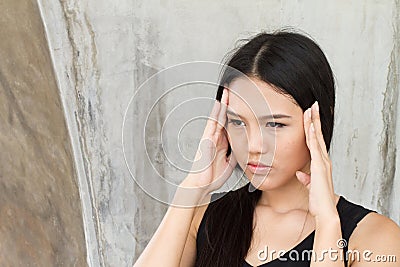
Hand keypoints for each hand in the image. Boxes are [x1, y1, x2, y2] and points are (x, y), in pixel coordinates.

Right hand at [181, 88, 236, 193]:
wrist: (201, 186)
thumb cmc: (212, 177)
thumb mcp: (229, 163)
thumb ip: (235, 153)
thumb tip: (244, 147)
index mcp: (221, 143)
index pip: (228, 124)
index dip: (233, 113)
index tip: (240, 103)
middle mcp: (215, 138)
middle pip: (222, 117)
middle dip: (227, 104)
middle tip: (232, 91)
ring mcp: (210, 137)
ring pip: (217, 117)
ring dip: (222, 104)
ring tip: (226, 92)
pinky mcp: (207, 139)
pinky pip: (212, 122)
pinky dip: (216, 113)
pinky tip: (219, 104)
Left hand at [296, 101, 336, 219]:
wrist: (325, 211)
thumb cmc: (318, 201)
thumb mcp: (310, 187)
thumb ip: (306, 179)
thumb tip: (301, 174)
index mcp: (321, 164)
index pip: (315, 141)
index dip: (312, 128)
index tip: (310, 116)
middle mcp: (323, 160)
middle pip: (317, 135)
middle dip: (315, 119)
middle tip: (313, 105)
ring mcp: (322, 162)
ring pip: (316, 138)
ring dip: (314, 123)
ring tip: (311, 109)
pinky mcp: (319, 166)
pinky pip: (315, 148)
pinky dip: (313, 136)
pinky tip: (310, 126)